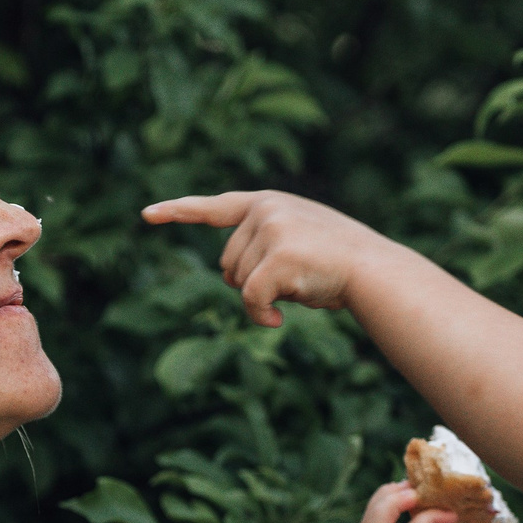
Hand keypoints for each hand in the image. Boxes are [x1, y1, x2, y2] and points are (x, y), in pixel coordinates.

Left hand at [142, 190, 395, 327]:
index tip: (147, 214)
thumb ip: (263, 244)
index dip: (179, 211)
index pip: (215, 207)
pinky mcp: (278, 255)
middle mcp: (266, 208)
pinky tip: (279, 320)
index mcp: (268, 202)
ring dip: (261, 299)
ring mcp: (272, 228)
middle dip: (249, 282)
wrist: (375, 272)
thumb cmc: (338, 265)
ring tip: (301, 286)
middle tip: (291, 281)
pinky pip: (250, 300)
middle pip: (226, 263)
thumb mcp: (297, 242)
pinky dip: (260, 316)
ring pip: (237, 283)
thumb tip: (230, 276)